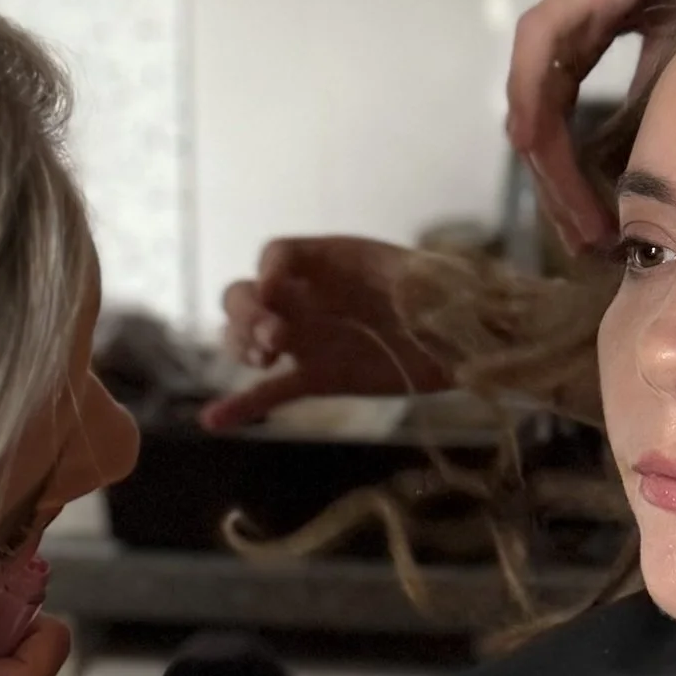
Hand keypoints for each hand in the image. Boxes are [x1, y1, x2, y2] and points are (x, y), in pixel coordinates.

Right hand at [203, 235, 454, 431]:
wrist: (463, 341)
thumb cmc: (444, 294)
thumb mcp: (419, 274)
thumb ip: (390, 274)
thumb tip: (373, 286)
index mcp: (328, 261)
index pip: (278, 255)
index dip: (270, 269)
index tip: (275, 288)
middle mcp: (306, 296)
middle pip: (247, 294)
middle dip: (248, 314)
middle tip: (274, 339)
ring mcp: (307, 338)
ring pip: (248, 337)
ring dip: (241, 344)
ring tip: (265, 359)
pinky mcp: (317, 377)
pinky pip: (271, 391)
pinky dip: (240, 405)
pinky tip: (212, 420)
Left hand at [507, 0, 675, 251]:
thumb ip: (653, 100)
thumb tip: (653, 164)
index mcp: (581, 47)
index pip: (564, 132)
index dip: (578, 188)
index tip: (603, 232)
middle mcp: (558, 41)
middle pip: (541, 137)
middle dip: (562, 200)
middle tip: (589, 248)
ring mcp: (553, 26)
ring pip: (531, 120)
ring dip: (551, 179)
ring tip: (581, 226)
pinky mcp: (559, 11)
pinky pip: (533, 80)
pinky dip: (537, 126)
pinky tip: (549, 164)